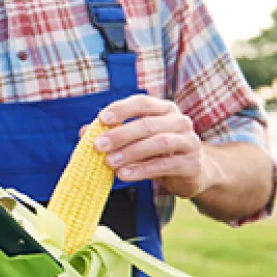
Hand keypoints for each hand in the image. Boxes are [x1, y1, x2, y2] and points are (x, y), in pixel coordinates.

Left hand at [94, 95, 215, 198]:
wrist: (191, 173)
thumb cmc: (158, 152)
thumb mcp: (136, 140)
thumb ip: (113, 132)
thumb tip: (84, 131)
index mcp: (165, 109)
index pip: (142, 102)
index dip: (122, 109)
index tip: (102, 119)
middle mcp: (180, 122)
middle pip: (148, 124)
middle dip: (120, 134)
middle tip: (98, 145)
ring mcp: (189, 142)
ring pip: (158, 143)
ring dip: (130, 152)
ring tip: (109, 162)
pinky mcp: (191, 164)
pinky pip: (164, 165)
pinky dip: (141, 170)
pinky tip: (124, 174)